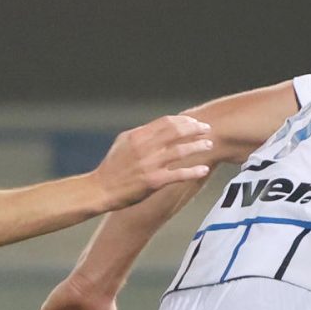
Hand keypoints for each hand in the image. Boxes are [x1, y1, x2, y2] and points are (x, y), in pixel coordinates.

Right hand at [94, 113, 214, 208]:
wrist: (101, 189)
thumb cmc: (112, 166)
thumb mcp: (123, 143)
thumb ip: (142, 133)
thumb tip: (160, 127)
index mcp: (138, 136)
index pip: (166, 122)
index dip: (184, 120)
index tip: (195, 122)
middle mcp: (145, 147)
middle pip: (176, 132)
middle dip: (195, 129)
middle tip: (207, 129)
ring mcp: (149, 165)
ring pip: (180, 151)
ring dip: (198, 147)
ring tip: (210, 145)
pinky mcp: (153, 182)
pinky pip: (178, 174)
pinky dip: (193, 171)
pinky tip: (204, 169)